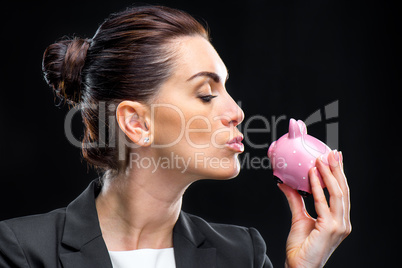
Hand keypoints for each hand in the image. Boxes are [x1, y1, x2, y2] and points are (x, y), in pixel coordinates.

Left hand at [278, 150, 350, 267]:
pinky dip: (318, 187)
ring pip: (337, 193)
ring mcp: (339, 225)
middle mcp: (343, 222)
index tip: (334, 157)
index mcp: (339, 219)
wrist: (299, 266)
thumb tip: (285, 183)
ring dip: (328, 174)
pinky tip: (312, 174)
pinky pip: (323, 203)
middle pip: (342, 189)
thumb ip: (295, 199)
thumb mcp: (299, 218)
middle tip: (332, 152)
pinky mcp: (331, 228)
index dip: (338, 174)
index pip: (341, 192)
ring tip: (321, 159)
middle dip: (337, 169)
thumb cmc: (301, 247)